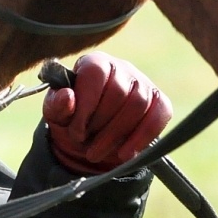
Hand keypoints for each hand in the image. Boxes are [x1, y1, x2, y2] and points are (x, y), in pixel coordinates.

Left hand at [42, 53, 171, 173]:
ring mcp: (143, 82)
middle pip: (119, 92)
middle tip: (87, 147)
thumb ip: (57, 105)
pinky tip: (125, 153)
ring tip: (97, 153)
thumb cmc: (72, 117)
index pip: (96, 73)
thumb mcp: (56, 114)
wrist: (91, 136)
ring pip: (138, 104)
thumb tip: (67, 96)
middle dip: (101, 126)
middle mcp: (121, 67)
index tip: (77, 131)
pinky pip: (160, 113)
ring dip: (117, 135)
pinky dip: (143, 137)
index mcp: (94, 63)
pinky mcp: (159, 101)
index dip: (86, 104)